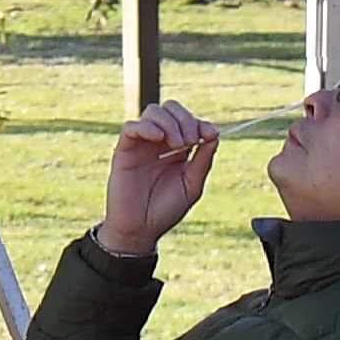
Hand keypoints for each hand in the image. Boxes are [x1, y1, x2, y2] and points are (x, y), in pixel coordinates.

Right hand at [101, 102, 222, 257]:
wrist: (140, 230)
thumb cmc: (165, 210)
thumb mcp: (192, 186)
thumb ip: (203, 160)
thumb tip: (215, 135)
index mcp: (177, 149)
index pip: (188, 121)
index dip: (200, 122)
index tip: (210, 134)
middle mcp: (159, 143)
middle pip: (171, 109)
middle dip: (185, 119)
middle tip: (191, 141)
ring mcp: (141, 144)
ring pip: (153, 111)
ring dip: (169, 122)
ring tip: (176, 145)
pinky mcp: (124, 150)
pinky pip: (132, 126)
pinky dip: (147, 127)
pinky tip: (157, 139)